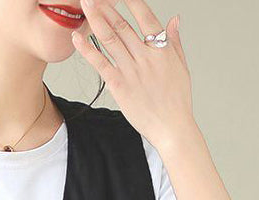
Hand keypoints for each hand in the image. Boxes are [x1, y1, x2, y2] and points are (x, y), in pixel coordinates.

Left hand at [72, 0, 195, 149]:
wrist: (171, 128)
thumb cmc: (177, 100)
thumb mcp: (181, 66)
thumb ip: (175, 41)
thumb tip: (175, 20)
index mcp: (162, 49)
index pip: (144, 16)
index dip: (131, 1)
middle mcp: (145, 56)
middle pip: (122, 25)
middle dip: (106, 7)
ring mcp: (131, 71)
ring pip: (110, 40)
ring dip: (95, 20)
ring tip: (85, 5)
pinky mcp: (119, 86)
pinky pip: (100, 63)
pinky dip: (87, 49)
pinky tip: (77, 37)